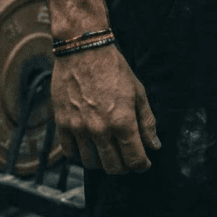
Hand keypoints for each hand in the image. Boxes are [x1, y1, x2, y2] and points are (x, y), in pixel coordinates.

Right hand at [51, 43, 161, 173]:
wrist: (84, 50)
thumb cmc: (113, 68)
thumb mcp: (137, 91)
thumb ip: (147, 121)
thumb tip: (154, 145)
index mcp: (122, 121)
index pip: (134, 160)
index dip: (142, 165)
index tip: (144, 162)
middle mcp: (100, 129)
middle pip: (113, 167)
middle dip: (124, 167)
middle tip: (127, 158)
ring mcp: (79, 128)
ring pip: (91, 163)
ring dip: (102, 162)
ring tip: (107, 151)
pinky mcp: (62, 123)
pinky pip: (69, 152)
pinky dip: (79, 154)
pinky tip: (87, 145)